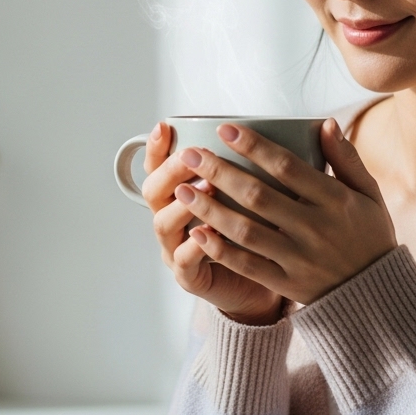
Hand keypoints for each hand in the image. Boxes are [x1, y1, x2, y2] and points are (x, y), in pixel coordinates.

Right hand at [141, 121, 283, 324]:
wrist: (259, 287)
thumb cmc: (255, 237)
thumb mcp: (251, 197)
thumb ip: (251, 166)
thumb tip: (262, 130)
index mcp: (179, 196)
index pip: (158, 167)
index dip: (157, 147)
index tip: (166, 127)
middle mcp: (172, 220)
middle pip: (153, 191)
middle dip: (171, 171)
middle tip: (194, 157)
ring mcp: (176, 249)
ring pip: (163, 224)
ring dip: (183, 204)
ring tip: (207, 188)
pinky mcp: (189, 277)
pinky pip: (184, 260)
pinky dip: (195, 245)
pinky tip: (209, 233)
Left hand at [174, 119, 395, 306]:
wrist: (377, 294)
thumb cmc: (369, 235)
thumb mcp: (368, 194)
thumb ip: (346, 159)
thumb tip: (325, 123)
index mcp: (335, 200)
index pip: (288, 168)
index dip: (254, 147)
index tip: (224, 129)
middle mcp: (316, 228)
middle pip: (259, 197)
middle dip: (220, 173)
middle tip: (190, 154)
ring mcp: (300, 259)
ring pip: (246, 232)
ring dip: (210, 209)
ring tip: (182, 189)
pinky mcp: (287, 283)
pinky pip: (248, 266)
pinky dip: (221, 250)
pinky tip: (197, 232)